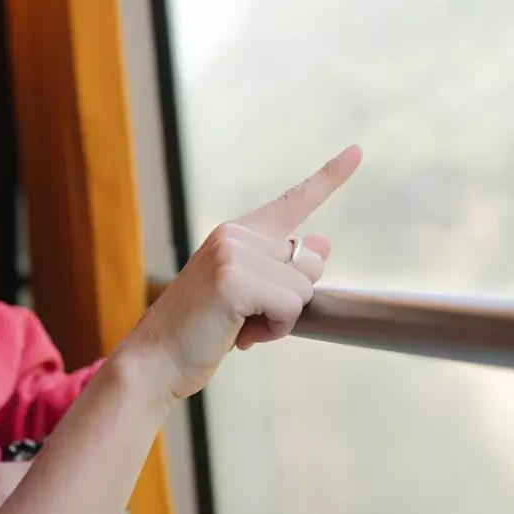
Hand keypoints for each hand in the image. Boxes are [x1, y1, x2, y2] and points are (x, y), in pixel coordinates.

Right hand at [119, 146, 361, 401]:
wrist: (155, 361)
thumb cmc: (200, 333)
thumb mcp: (247, 296)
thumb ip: (282, 268)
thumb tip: (323, 242)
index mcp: (236, 233)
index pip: (293, 201)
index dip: (329, 177)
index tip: (358, 151)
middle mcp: (234, 234)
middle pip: (307, 263)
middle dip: (289, 300)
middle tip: (245, 319)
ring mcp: (232, 252)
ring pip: (302, 288)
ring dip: (279, 320)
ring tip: (238, 327)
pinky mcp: (233, 278)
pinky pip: (290, 307)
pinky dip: (275, 330)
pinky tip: (240, 336)